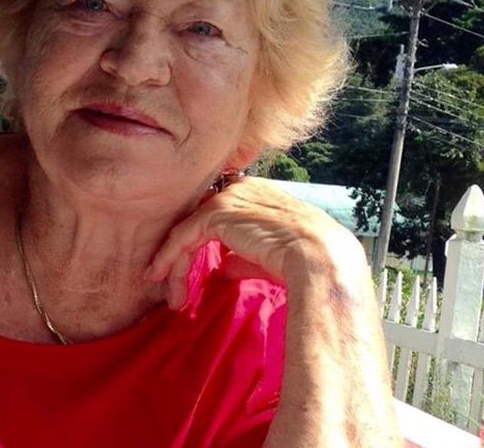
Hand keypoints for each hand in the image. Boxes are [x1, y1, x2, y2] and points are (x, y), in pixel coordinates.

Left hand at [145, 176, 368, 309]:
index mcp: (257, 193)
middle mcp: (241, 188)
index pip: (218, 214)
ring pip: (188, 230)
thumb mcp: (269, 256)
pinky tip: (163, 279)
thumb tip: (224, 268)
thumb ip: (243, 257)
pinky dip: (170, 258)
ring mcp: (228, 198)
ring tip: (170, 295)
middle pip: (198, 220)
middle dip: (181, 254)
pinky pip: (183, 236)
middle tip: (170, 285)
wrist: (320, 258)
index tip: (188, 268)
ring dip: (173, 264)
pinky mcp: (218, 213)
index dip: (200, 240)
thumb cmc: (305, 261)